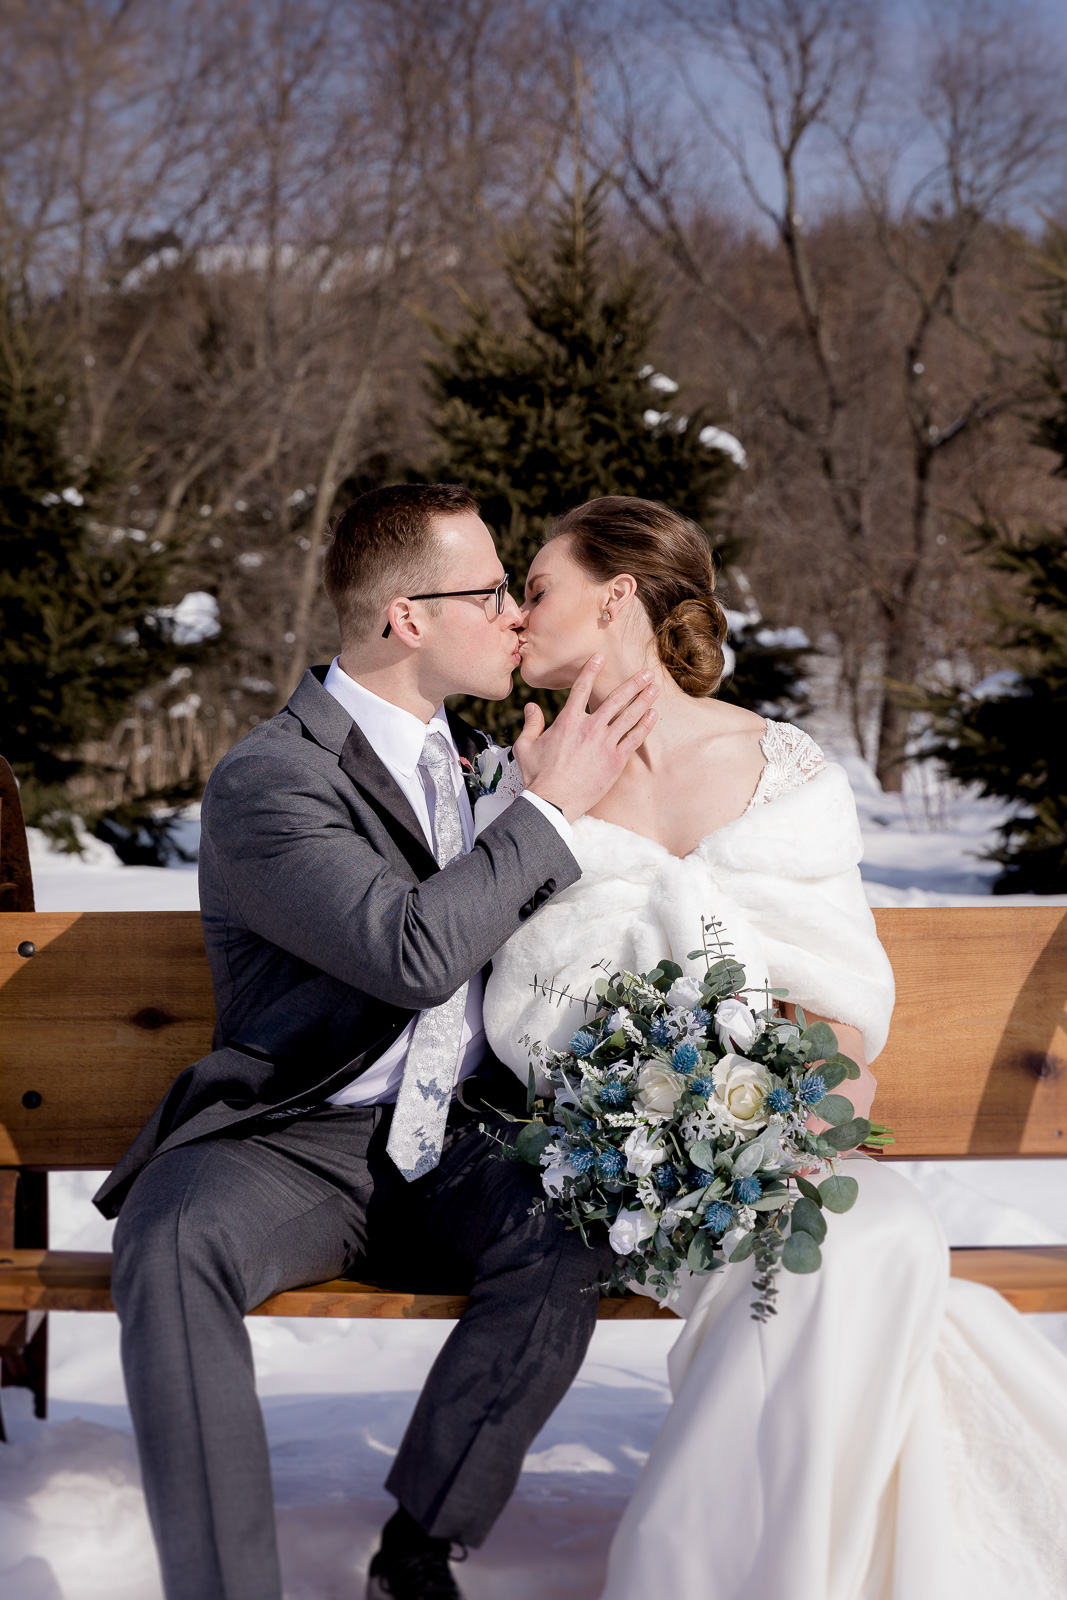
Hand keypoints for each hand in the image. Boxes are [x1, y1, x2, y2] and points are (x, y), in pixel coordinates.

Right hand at [512, 655, 658, 822]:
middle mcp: (589, 728)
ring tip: (654, 689)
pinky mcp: (615, 761)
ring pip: (629, 716)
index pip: (581, 688)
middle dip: (633, 684)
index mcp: (567, 721)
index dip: (591, 670)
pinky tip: (652, 715)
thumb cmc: (537, 775)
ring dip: (643, 700)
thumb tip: (532, 707)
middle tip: (646, 673)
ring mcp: (604, 744)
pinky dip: (645, 725)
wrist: (552, 801)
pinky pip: (634, 739)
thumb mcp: (525, 746)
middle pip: (615, 699)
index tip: (600, 657)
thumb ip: (531, 724)